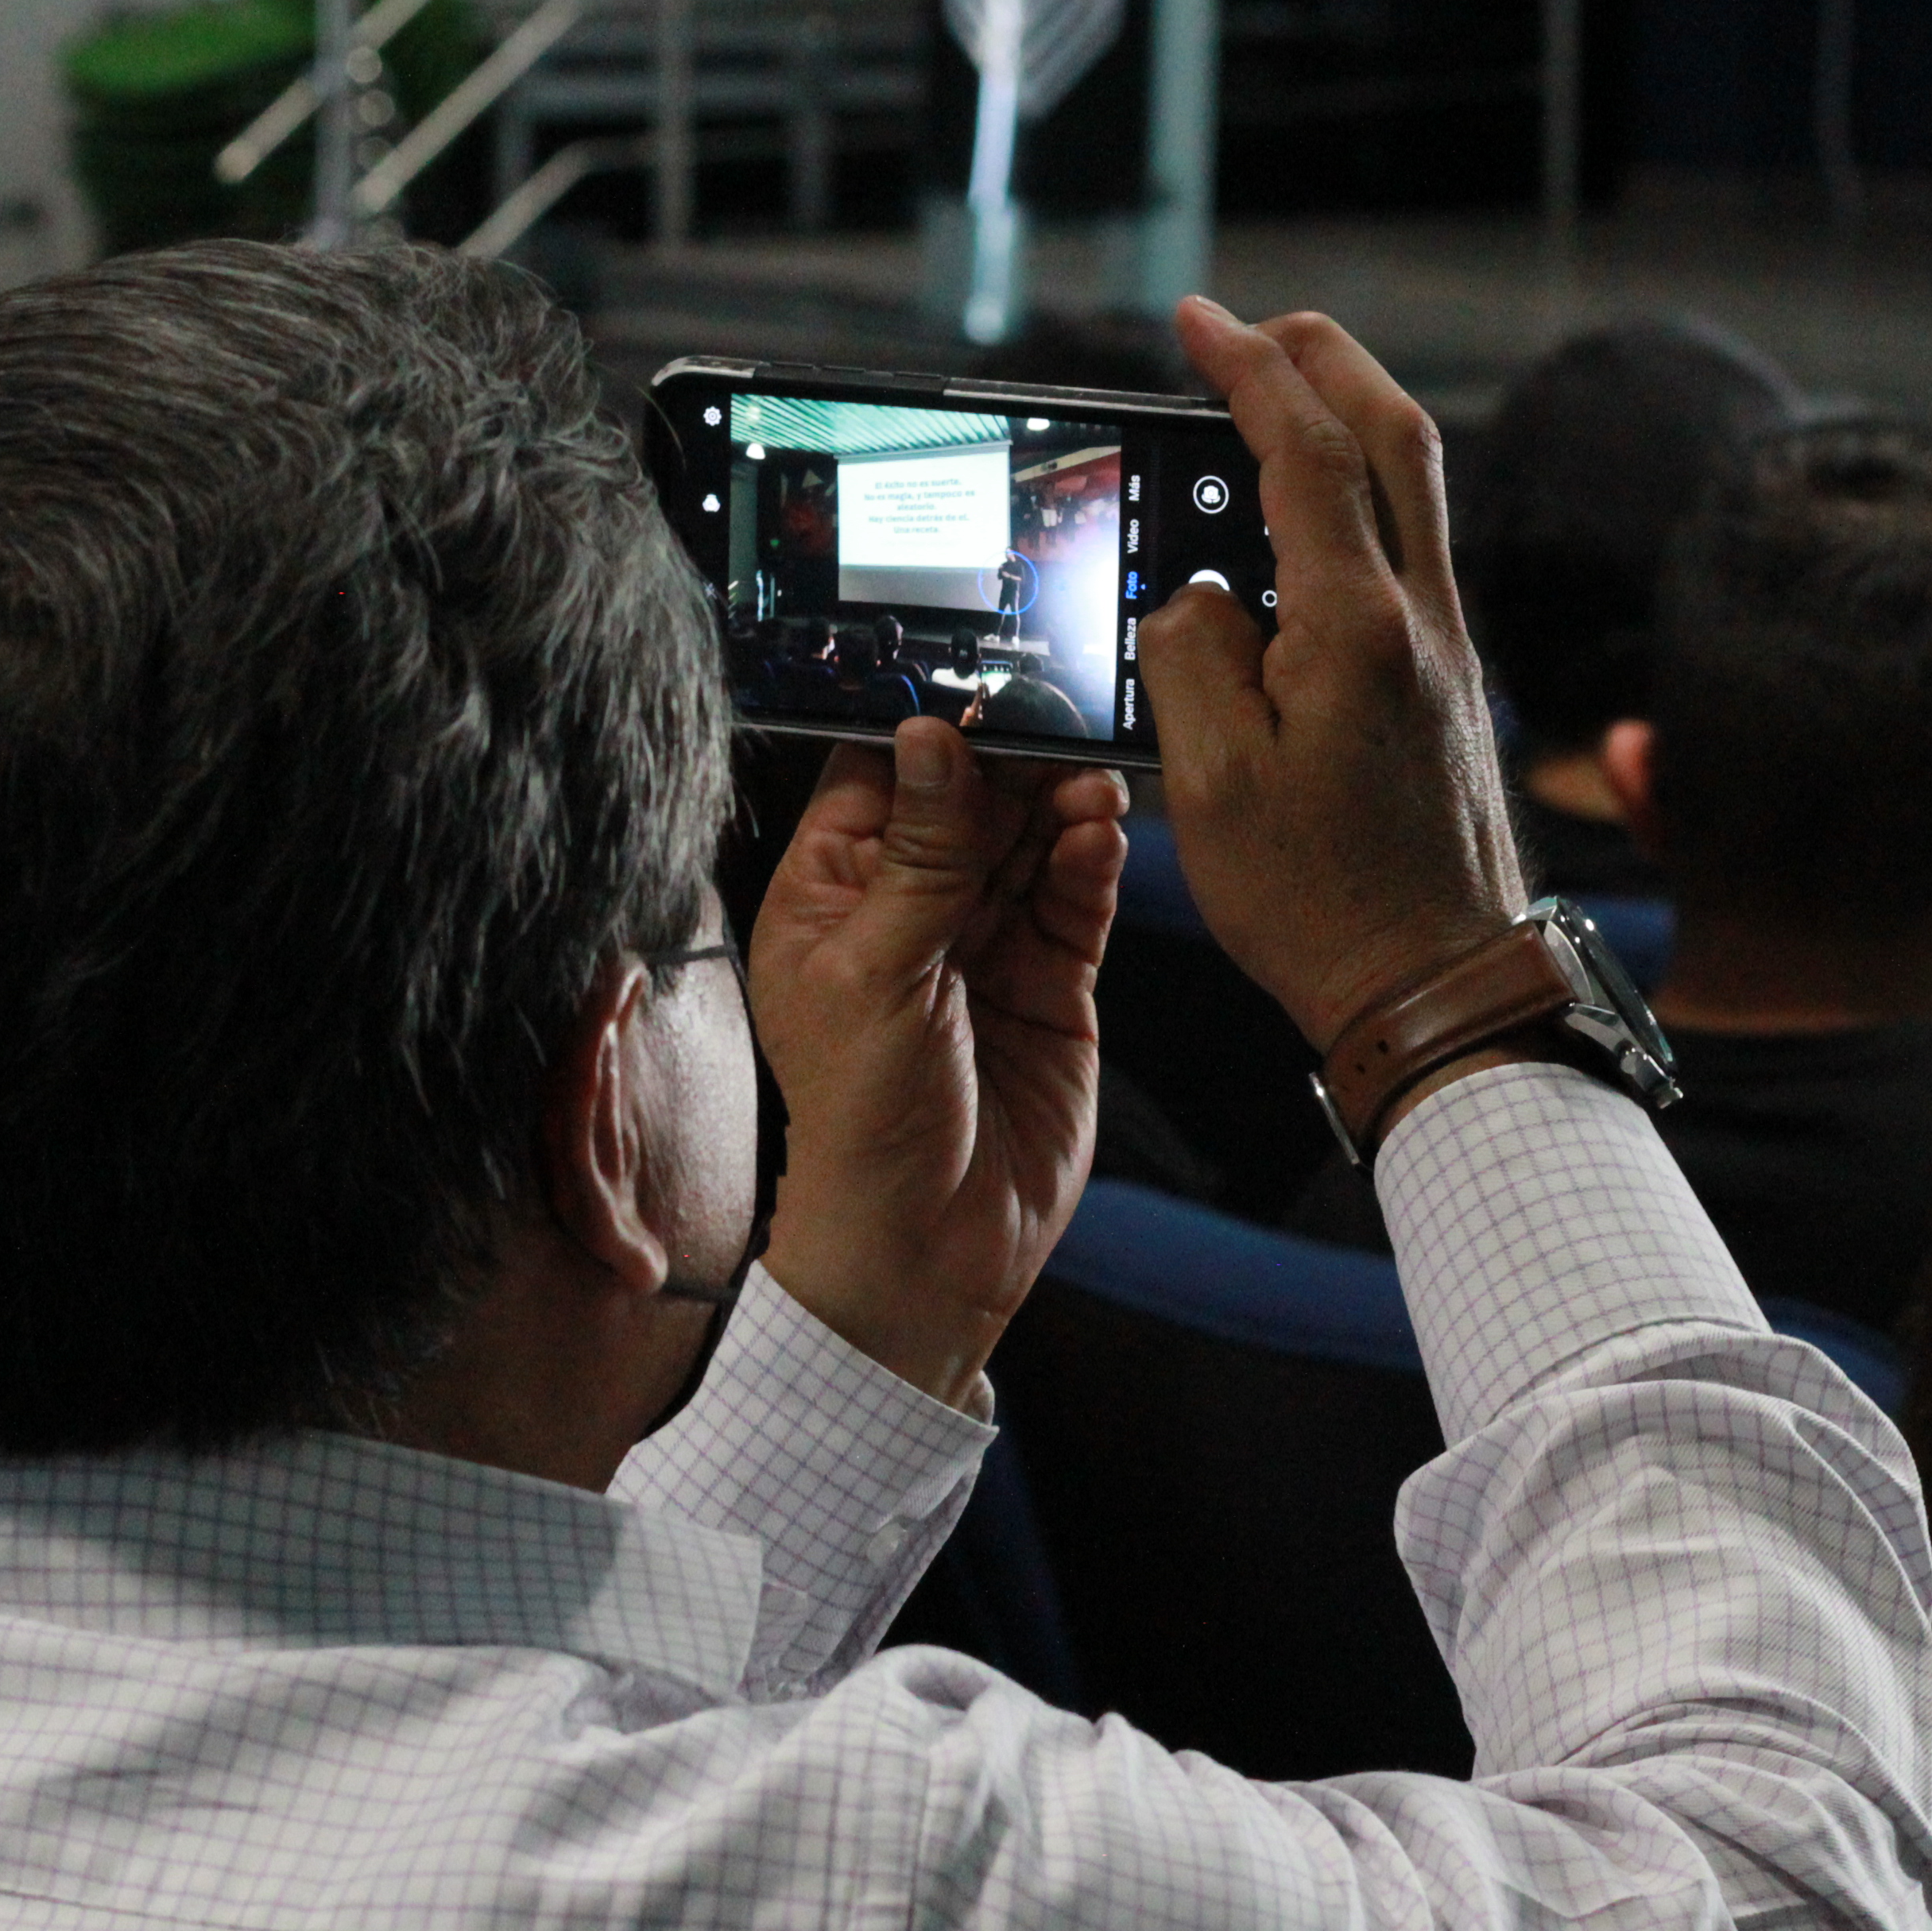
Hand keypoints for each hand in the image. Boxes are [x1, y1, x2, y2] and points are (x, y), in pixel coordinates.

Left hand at [749, 722, 1128, 1406]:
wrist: (927, 1252)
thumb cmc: (862, 1125)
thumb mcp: (879, 971)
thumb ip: (922, 853)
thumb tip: (931, 735)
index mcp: (830, 898)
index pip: (879, 780)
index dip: (927, 730)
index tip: (977, 678)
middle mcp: (907, 912)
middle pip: (966, 802)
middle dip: (1011, 760)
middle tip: (1058, 716)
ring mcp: (982, 946)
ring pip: (1028, 844)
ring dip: (1058, 806)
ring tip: (1089, 778)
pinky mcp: (1050, 984)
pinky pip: (1072, 902)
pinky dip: (1089, 865)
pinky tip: (1101, 833)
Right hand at [1139, 298, 1526, 1046]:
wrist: (1439, 987)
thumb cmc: (1324, 904)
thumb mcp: (1213, 783)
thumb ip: (1189, 656)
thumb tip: (1195, 593)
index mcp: (1357, 626)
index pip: (1306, 450)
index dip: (1248, 369)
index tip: (1198, 323)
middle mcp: (1420, 617)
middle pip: (1394, 432)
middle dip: (1322, 357)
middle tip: (1252, 331)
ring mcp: (1447, 648)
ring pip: (1413, 484)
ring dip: (1347, 418)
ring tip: (1270, 404)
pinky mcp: (1448, 684)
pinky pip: (1406, 548)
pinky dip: (1356, 495)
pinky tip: (1302, 522)